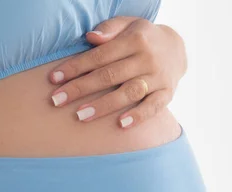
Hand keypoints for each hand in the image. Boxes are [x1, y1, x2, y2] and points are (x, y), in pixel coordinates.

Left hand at [48, 17, 186, 128]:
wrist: (177, 49)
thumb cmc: (140, 38)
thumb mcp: (127, 25)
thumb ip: (109, 29)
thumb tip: (90, 37)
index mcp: (134, 40)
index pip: (99, 56)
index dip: (75, 67)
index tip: (54, 79)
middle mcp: (147, 58)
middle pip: (110, 76)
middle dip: (81, 89)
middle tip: (57, 101)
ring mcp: (158, 77)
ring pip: (129, 93)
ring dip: (104, 105)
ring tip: (80, 116)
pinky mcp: (167, 93)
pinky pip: (153, 106)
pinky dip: (138, 116)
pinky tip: (121, 125)